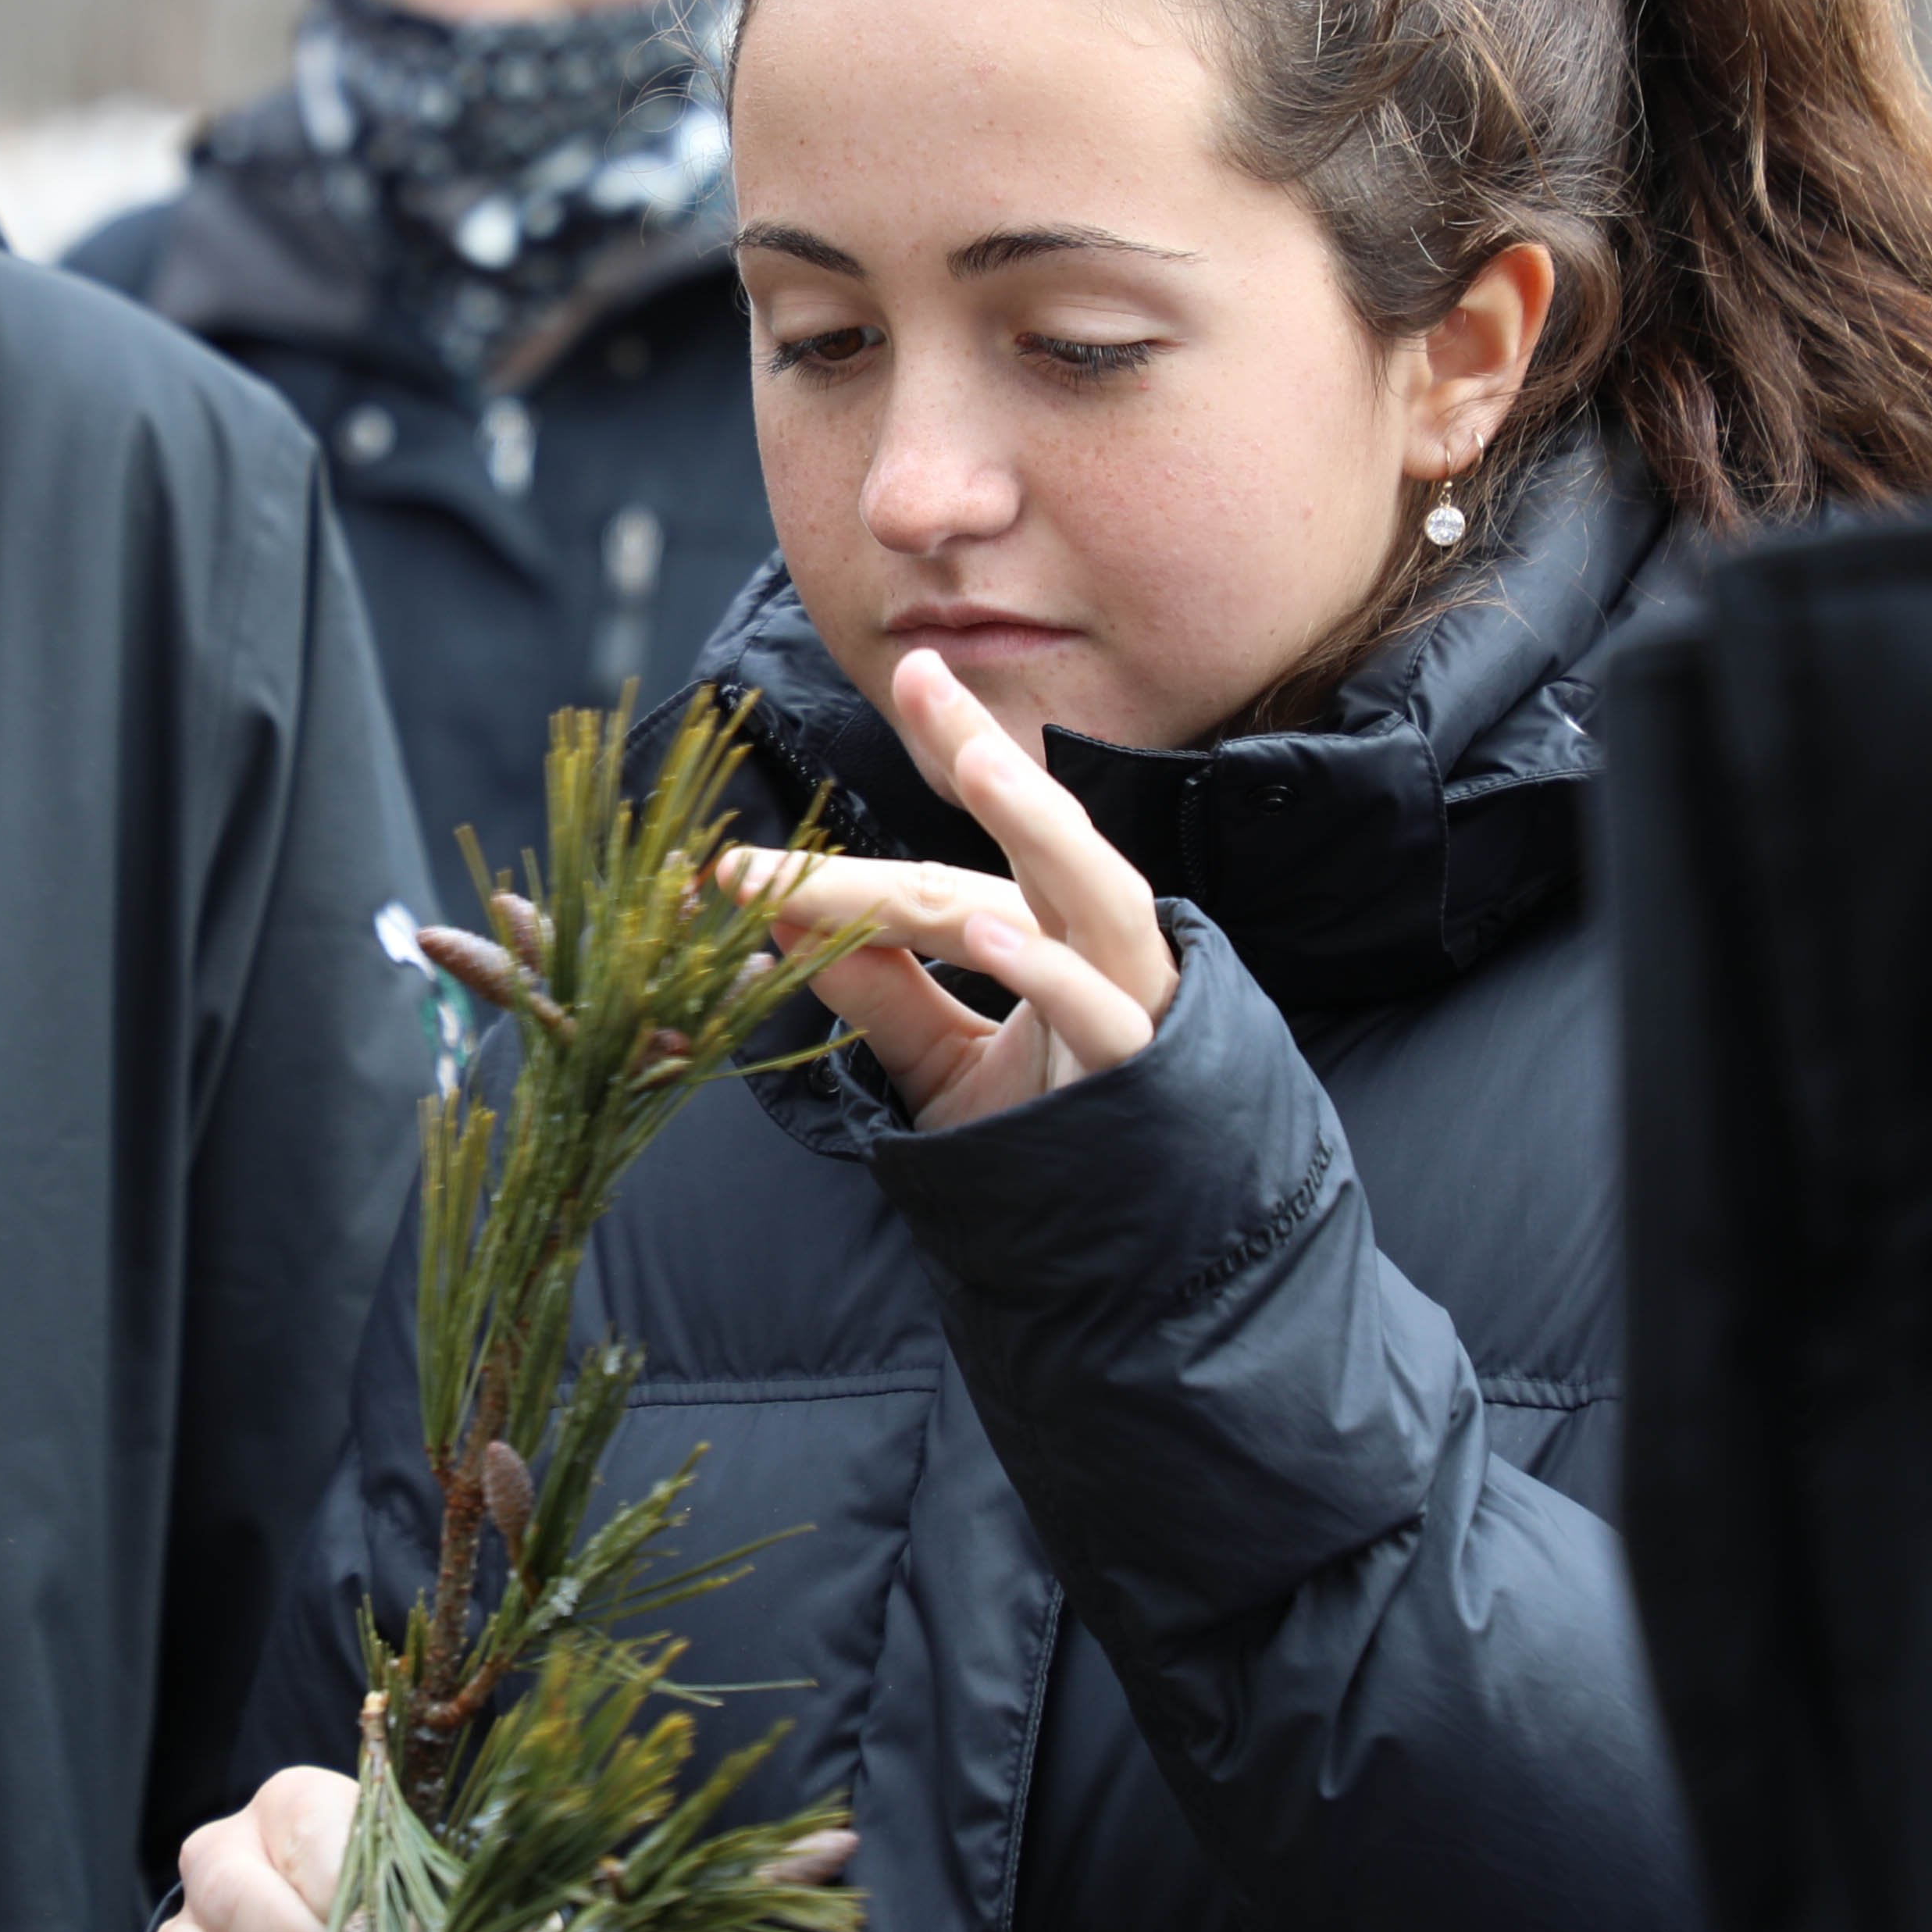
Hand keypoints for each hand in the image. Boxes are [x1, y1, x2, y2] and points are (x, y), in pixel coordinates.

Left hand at [710, 646, 1182, 1129]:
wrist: (1126, 1256)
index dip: (909, 793)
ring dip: (1035, 825)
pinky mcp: (1142, 1070)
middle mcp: (1097, 946)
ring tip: (976, 759)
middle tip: (922, 674)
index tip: (867, 713)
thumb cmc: (1039, 1145)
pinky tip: (991, 933)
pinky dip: (1046, 970)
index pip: (963, 852)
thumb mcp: (939, 1066)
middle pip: (1037, 835)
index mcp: (1047, 931)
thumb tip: (789, 926)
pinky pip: (1101, 1011)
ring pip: (1094, 893)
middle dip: (979, 751)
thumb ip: (881, 997)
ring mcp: (1129, 1001)